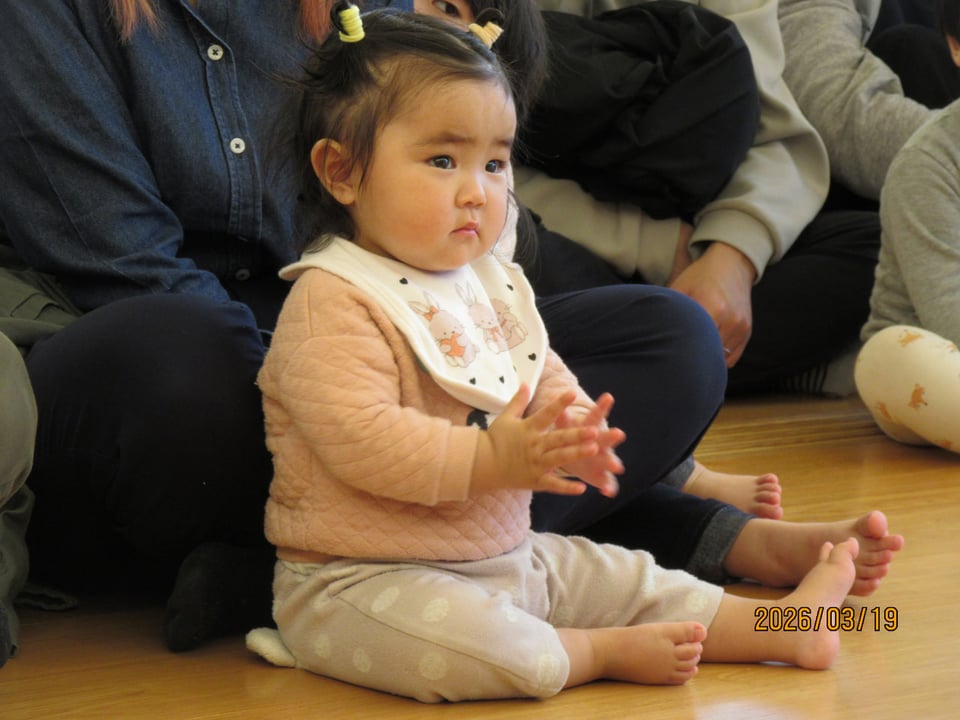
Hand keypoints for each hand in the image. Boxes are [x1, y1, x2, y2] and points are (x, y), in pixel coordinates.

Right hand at [472, 385, 610, 496]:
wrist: (481, 464)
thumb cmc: (495, 440)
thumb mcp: (506, 417)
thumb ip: (518, 401)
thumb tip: (526, 383)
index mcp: (528, 429)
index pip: (546, 413)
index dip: (559, 403)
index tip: (572, 393)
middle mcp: (534, 445)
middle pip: (558, 438)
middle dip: (576, 435)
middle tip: (594, 431)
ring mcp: (535, 464)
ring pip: (559, 458)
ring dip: (576, 454)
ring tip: (594, 450)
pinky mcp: (534, 480)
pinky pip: (553, 485)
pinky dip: (567, 488)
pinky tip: (582, 488)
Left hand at [554, 392, 624, 497]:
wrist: (576, 459)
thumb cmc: (569, 438)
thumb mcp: (564, 426)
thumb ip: (562, 415)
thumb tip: (555, 397)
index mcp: (590, 428)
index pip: (597, 414)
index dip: (602, 406)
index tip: (608, 397)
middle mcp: (599, 443)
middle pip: (606, 437)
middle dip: (611, 436)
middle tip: (619, 433)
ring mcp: (602, 460)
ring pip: (609, 460)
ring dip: (612, 462)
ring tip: (617, 467)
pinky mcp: (601, 476)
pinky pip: (606, 482)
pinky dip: (608, 486)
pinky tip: (607, 492)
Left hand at [667, 241, 755, 366]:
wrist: (731, 264)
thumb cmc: (700, 276)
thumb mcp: (680, 286)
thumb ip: (668, 309)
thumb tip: (647, 330)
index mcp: (713, 307)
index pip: (695, 341)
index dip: (680, 350)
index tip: (668, 352)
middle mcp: (730, 320)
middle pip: (707, 353)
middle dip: (691, 357)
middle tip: (676, 356)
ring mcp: (741, 328)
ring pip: (720, 358)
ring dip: (705, 358)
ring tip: (691, 349)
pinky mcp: (746, 332)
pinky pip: (732, 358)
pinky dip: (718, 357)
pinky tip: (707, 348)